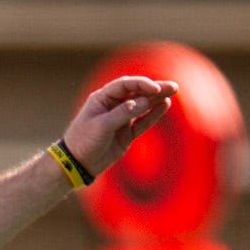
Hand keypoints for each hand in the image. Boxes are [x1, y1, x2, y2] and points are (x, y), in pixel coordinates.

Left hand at [61, 76, 178, 178]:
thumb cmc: (83, 142)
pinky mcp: (126, 134)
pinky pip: (143, 122)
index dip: (142, 84)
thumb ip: (124, 113)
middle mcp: (113, 106)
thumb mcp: (102, 126)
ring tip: (173, 92)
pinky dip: (153, 114)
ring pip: (143, 106)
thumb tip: (146, 101)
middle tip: (173, 86)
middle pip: (137, 93)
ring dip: (157, 100)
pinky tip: (165, 105)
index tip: (155, 88)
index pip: (125, 85)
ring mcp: (121, 119)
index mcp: (102, 99)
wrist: (75, 165)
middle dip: (155, 89)